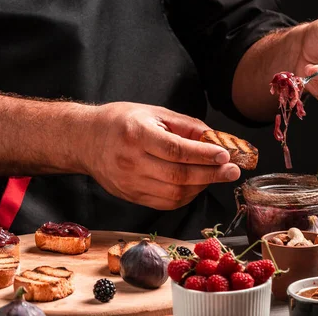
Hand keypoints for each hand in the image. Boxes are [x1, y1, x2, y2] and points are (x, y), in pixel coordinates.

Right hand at [82, 102, 240, 209]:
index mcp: (136, 134)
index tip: (226, 155)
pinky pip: (165, 203)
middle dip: (211, 175)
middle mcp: (130, 162)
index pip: (175, 150)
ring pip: (174, 194)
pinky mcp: (130, 196)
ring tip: (216, 175)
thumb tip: (217, 139)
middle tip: (233, 171)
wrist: (84, 140)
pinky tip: (197, 184)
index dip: (203, 155)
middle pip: (178, 176)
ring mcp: (129, 183)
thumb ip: (187, 126)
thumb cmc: (121, 121)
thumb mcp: (154, 113)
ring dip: (201, 186)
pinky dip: (187, 196)